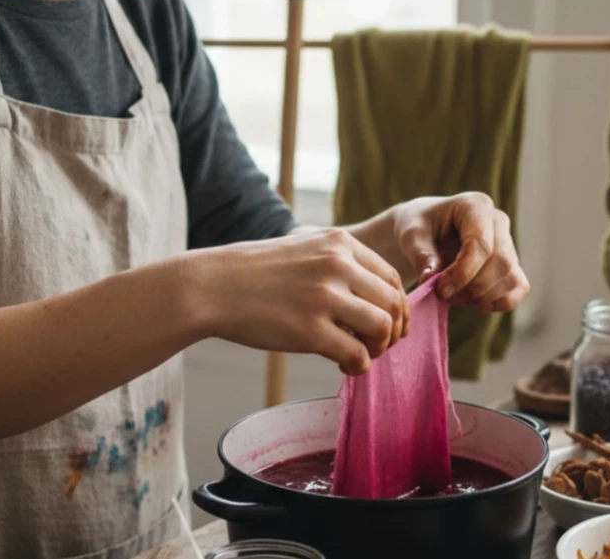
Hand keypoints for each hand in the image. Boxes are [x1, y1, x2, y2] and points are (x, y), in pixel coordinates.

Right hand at [197, 228, 409, 374]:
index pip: (391, 277)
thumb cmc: (255, 273)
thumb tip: (373, 295)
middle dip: (394, 330)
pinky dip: (359, 366)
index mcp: (339, 243)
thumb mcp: (303, 247)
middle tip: (378, 345)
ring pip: (383, 328)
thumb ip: (338, 262)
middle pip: (393, 303)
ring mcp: (324, 297)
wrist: (212, 286)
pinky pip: (357, 355)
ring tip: (360, 355)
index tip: (388, 324)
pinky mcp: (310, 330)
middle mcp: (337, 265)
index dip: (397, 306)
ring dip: (379, 349)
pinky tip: (343, 366)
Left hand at [392, 192, 529, 312]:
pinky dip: (499, 302)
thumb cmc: (418, 228)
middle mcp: (498, 221)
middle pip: (500, 262)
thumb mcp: (411, 237)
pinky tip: (475, 303)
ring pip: (510, 277)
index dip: (463, 272)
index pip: (481, 243)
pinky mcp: (511, 264)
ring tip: (454, 297)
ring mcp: (508, 243)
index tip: (440, 290)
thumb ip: (421, 256)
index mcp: (475, 205)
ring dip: (482, 297)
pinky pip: (519, 288)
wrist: (425, 232)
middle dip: (472, 288)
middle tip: (443, 295)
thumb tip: (430, 280)